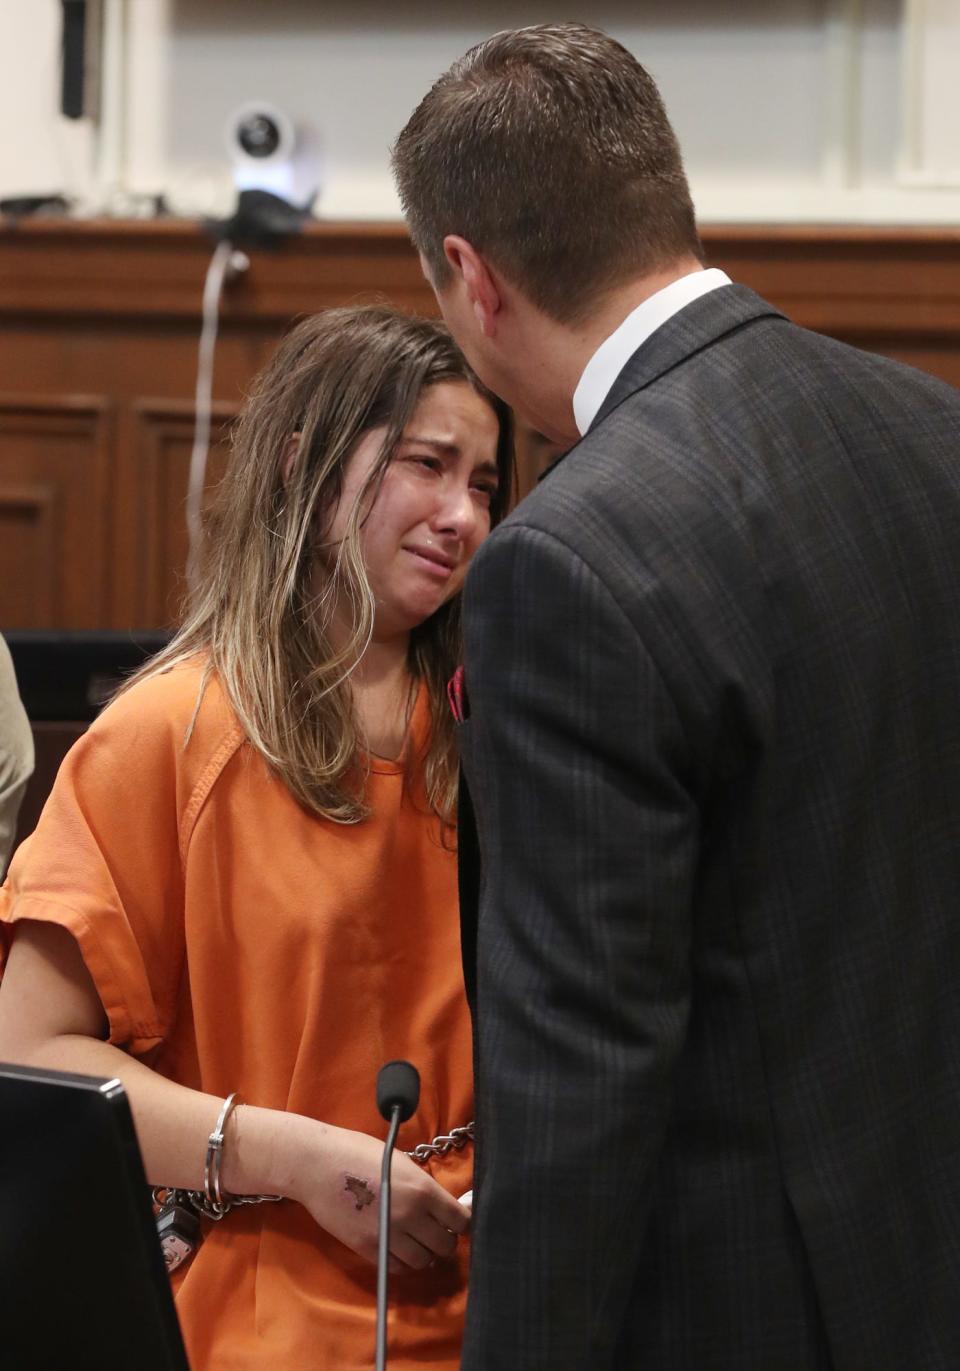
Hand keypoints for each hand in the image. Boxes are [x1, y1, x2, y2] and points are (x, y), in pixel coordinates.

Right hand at [290, 1123, 469, 1270]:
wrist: (318, 1165)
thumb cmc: (358, 1152)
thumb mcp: (399, 1161)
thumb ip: (421, 1185)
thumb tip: (439, 1202)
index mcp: (423, 1190)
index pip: (461, 1220)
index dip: (463, 1222)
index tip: (458, 1221)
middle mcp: (411, 1216)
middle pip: (445, 1245)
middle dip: (445, 1240)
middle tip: (437, 1232)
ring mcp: (389, 1236)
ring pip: (423, 1261)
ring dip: (425, 1254)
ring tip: (417, 1241)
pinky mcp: (368, 1249)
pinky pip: (397, 1268)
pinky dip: (402, 1262)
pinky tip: (398, 1248)